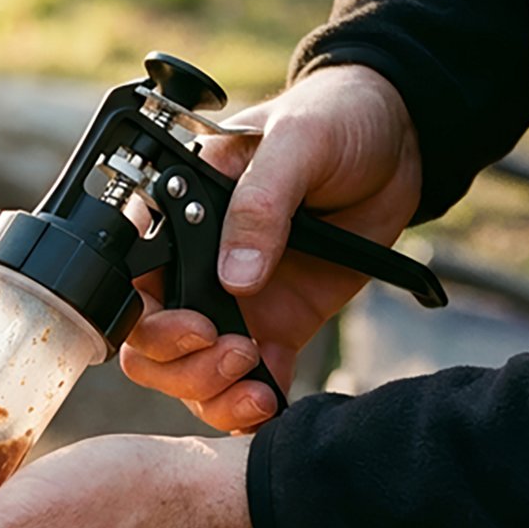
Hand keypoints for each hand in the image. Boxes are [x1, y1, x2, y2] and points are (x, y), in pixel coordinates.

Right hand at [122, 63, 421, 430]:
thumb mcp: (296, 143)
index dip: (149, 322)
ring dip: (213, 395)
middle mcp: (192, 270)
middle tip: (236, 353)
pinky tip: (274, 403)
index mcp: (175, 221)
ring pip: (190, 377)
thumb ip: (261, 205)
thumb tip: (234, 278)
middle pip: (150, 348)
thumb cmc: (334, 120)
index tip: (198, 326)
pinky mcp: (275, 328)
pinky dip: (252, 408)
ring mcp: (232, 306)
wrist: (398, 141)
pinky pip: (248, 384)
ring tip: (258, 389)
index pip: (130, 287)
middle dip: (184, 368)